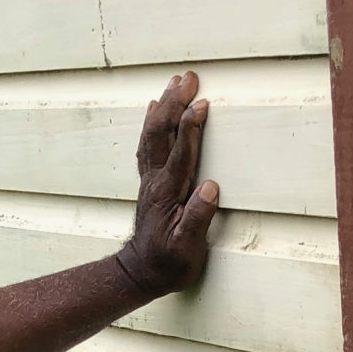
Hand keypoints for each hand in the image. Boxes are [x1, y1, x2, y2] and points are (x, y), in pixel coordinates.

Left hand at [117, 70, 218, 297]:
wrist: (140, 273)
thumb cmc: (169, 265)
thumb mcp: (187, 250)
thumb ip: (198, 218)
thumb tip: (211, 187)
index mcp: (168, 194)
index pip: (181, 154)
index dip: (190, 128)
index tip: (201, 104)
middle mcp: (156, 181)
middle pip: (162, 134)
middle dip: (175, 103)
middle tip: (189, 78)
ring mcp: (150, 179)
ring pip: (154, 134)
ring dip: (165, 105)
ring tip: (176, 81)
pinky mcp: (150, 181)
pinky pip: (148, 144)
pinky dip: (153, 122)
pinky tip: (155, 107)